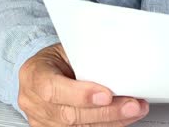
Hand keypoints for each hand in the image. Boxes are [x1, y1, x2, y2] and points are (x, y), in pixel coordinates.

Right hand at [18, 43, 149, 125]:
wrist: (43, 70)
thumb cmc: (56, 58)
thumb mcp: (66, 49)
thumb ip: (85, 57)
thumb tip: (117, 61)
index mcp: (34, 75)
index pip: (53, 89)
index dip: (81, 94)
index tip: (107, 95)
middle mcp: (34, 101)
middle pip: (70, 114)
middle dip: (106, 112)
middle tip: (132, 105)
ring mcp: (42, 119)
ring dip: (111, 120)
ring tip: (134, 110)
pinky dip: (106, 125)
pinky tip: (122, 119)